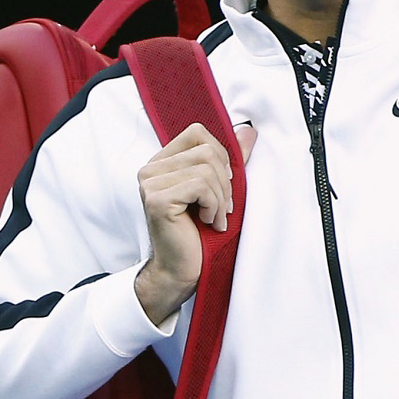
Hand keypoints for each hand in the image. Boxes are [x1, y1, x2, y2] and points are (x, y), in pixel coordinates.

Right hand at [134, 123, 255, 324]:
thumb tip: (249, 130)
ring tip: (215, 217)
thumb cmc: (201, 230)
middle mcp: (150, 169)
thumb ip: (231, 159)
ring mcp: (149, 184)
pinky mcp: (156, 199)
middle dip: (226, 181)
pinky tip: (208, 223)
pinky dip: (214, 206)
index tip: (223, 182)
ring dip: (221, 198)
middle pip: (207, 150)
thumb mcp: (220, 188)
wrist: (182, 268)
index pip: (198, 132)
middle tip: (223, 207)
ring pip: (207, 169)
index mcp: (163, 162)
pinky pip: (201, 187)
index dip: (220, 154)